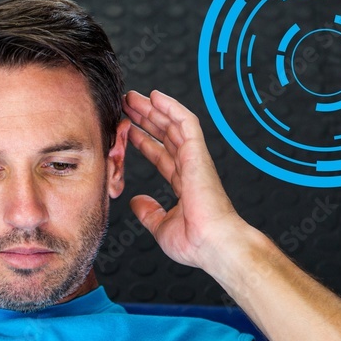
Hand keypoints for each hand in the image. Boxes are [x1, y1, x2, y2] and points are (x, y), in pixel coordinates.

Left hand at [123, 89, 248, 271]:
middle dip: (146, 119)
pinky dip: (171, 107)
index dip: (144, 142)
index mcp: (184, 184)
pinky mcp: (197, 154)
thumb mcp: (161, 226)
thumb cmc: (195, 243)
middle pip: (165, 135)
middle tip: (127, 106)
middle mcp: (190, 168)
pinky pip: (185, 123)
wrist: (213, 244)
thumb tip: (136, 202)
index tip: (129, 131)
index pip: (161, 155)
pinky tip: (155, 96)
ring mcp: (195, 160)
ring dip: (154, 109)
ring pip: (173, 125)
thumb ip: (149, 212)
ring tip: (134, 97)